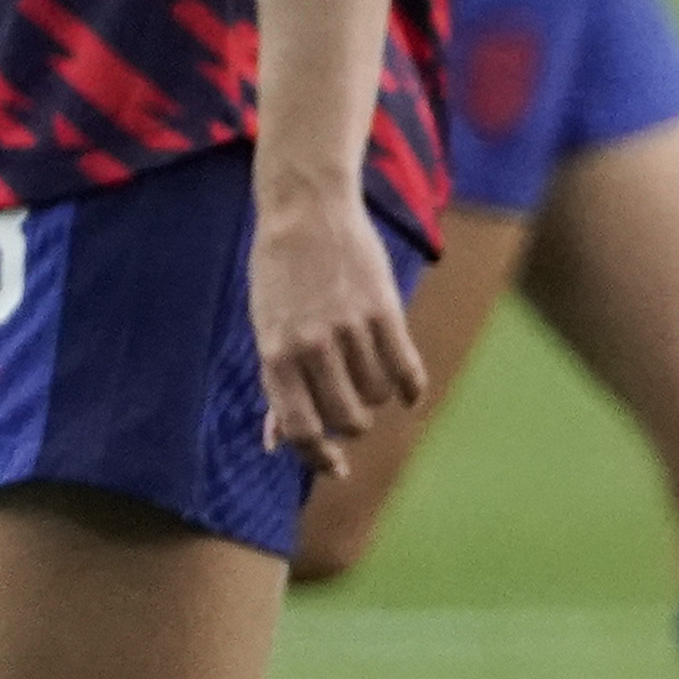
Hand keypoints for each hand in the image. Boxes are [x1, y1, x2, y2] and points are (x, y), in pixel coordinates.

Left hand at [249, 189, 427, 474]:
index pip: (300, 428)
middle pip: (346, 416)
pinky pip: (405, 367)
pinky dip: (411, 387)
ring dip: (376, 396)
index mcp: (275, 355)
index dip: (318, 458)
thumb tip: (276, 443)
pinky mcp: (383, 308)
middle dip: (352, 423)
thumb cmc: (280, 276)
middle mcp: (311, 347)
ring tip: (368, 376)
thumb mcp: (268, 330)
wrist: (306, 211)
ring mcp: (349, 327)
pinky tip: (409, 392)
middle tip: (353, 410)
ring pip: (377, 394)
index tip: (337, 467)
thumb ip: (277, 386)